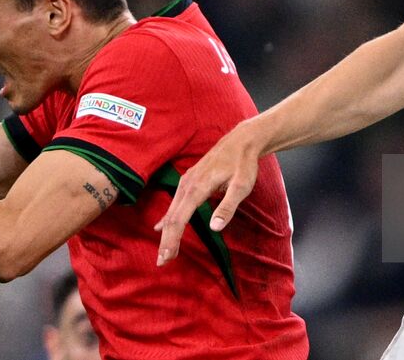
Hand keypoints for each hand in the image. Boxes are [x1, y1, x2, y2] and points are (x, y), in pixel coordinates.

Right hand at [153, 123, 262, 265]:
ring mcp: (187, 181)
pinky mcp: (189, 180)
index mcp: (198, 187)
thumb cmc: (243, 164)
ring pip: (172, 210)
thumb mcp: (242, 186)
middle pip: (172, 217)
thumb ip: (228, 206)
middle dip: (166, 241)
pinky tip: (160, 227)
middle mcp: (188, 184)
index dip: (172, 239)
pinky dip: (168, 218)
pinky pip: (175, 202)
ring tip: (164, 252)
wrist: (241, 141)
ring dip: (167, 232)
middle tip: (162, 263)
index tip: (167, 257)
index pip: (180, 218)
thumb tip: (214, 227)